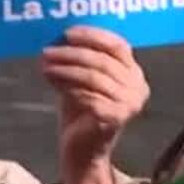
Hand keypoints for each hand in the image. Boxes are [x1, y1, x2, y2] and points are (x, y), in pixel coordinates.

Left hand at [42, 27, 148, 183]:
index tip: (68, 32)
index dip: (93, 35)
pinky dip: (67, 86)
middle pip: (104, 60)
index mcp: (135, 75)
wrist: (83, 151)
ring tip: (44, 65)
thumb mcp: (83, 80)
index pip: (119, 46)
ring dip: (66, 68)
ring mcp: (130, 104)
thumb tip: (60, 36)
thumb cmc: (81, 113)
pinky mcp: (116, 117)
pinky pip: (88, 95)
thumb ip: (80, 60)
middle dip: (72, 53)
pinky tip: (51, 81)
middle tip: (48, 51)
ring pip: (94, 77)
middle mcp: (138, 88)